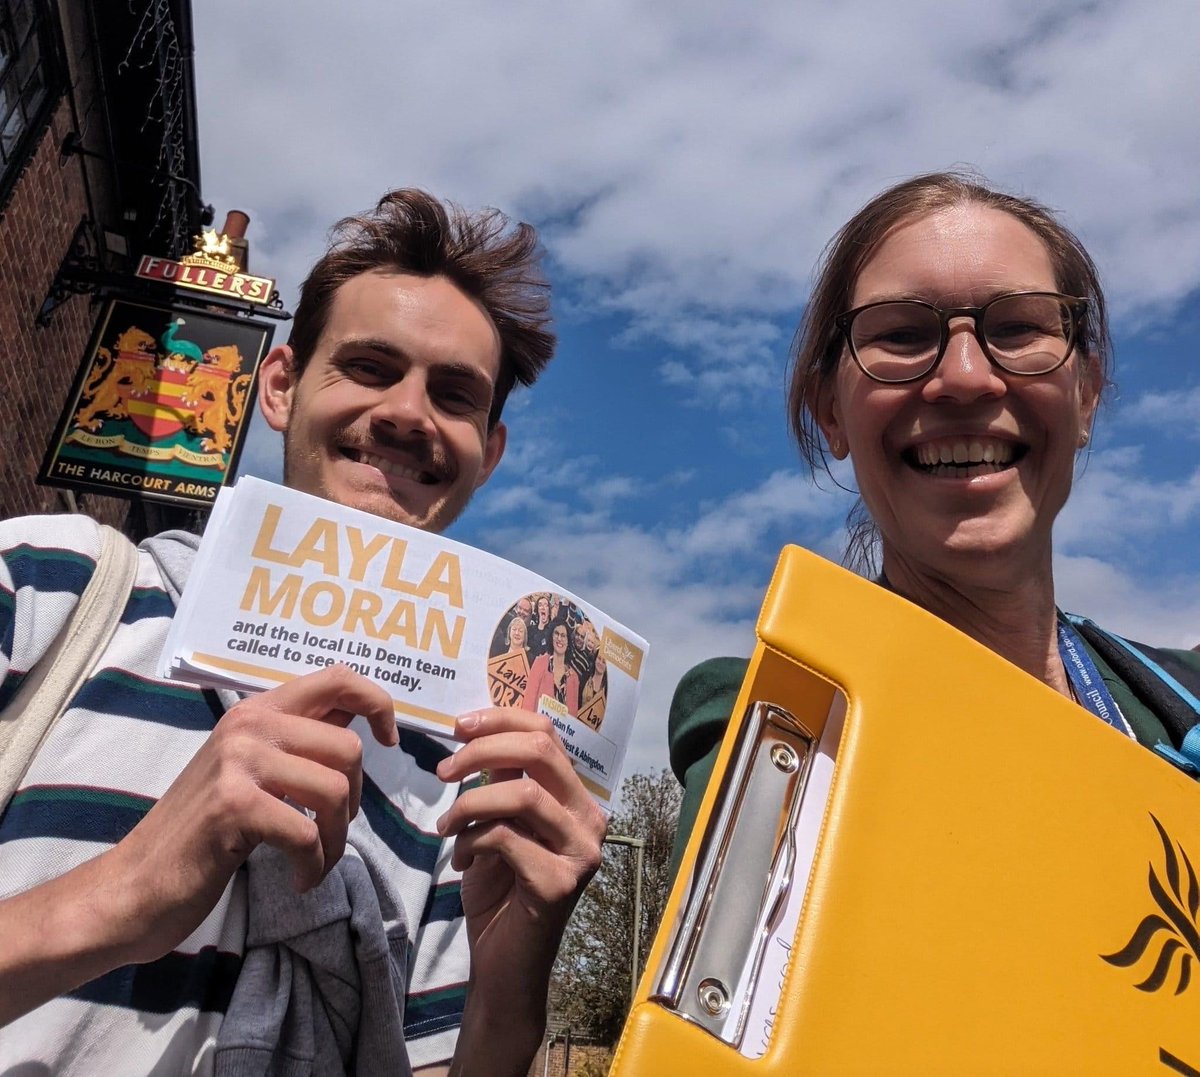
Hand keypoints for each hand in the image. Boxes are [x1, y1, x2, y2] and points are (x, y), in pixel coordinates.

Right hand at [99, 664, 396, 964]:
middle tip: (330, 832)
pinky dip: (315, 866)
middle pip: (348, 748)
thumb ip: (300, 739)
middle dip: (354, 800)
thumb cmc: (203, 830)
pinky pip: (308, 833)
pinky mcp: (234, 805)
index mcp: (257, 710)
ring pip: (335, 791)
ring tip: (316, 861)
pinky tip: (300, 880)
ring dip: (337, 839)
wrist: (137, 884)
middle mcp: (248, 725)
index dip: (379, 702)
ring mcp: (239, 762)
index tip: (390, 740)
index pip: (337, 678)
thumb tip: (360, 711)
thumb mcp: (251, 769)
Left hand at [434, 708, 605, 1071]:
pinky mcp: (561, 882)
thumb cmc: (499, 891)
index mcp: (576, 798)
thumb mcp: (498, 824)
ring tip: (445, 827)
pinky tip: (459, 859)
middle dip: (483, 750)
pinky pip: (505, 838)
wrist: (505, 964)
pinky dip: (470, 841)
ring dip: (469, 805)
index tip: (458, 726)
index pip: (547, 734)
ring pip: (521, 794)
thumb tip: (474, 736)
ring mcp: (581, 851)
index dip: (501, 720)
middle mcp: (589, 819)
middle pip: (540, 751)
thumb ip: (499, 784)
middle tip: (444, 768)